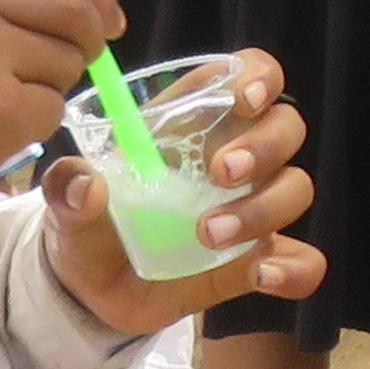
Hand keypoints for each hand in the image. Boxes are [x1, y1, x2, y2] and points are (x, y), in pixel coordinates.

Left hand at [40, 52, 322, 333]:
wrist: (92, 293)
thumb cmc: (88, 225)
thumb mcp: (66, 204)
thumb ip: (68, 187)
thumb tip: (88, 184)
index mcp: (193, 123)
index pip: (250, 75)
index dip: (260, 78)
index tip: (245, 100)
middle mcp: (234, 158)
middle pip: (284, 127)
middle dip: (263, 146)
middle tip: (220, 173)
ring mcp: (252, 210)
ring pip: (296, 189)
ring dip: (263, 209)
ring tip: (207, 236)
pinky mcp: (259, 261)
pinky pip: (302, 260)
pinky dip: (294, 268)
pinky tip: (262, 275)